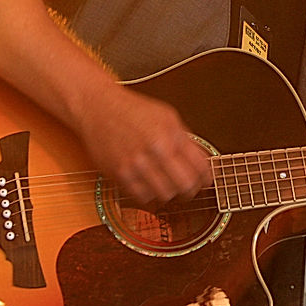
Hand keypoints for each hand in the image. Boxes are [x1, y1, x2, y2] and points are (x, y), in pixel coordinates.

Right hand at [74, 83, 211, 205]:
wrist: (98, 108)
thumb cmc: (133, 110)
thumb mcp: (167, 116)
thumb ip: (186, 140)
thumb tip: (203, 162)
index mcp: (169, 135)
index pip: (199, 166)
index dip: (207, 177)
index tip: (206, 179)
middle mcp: (154, 151)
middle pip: (185, 186)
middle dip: (192, 189)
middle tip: (190, 187)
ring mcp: (136, 165)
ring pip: (165, 195)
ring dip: (170, 193)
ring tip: (168, 184)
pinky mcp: (119, 175)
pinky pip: (143, 197)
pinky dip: (150, 194)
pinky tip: (150, 184)